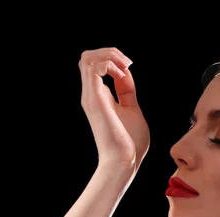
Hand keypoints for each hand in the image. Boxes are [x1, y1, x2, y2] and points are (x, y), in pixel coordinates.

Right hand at [78, 47, 149, 171]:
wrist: (124, 161)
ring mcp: (91, 97)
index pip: (97, 66)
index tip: (129, 69)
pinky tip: (120, 74)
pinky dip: (108, 64)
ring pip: (87, 58)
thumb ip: (127, 92)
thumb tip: (125, 73)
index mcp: (99, 97)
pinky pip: (93, 68)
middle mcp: (91, 95)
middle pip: (88, 57)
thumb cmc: (130, 143)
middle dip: (109, 52)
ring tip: (124, 66)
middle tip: (127, 64)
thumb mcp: (132, 109)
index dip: (114, 60)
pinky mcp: (95, 99)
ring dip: (108, 55)